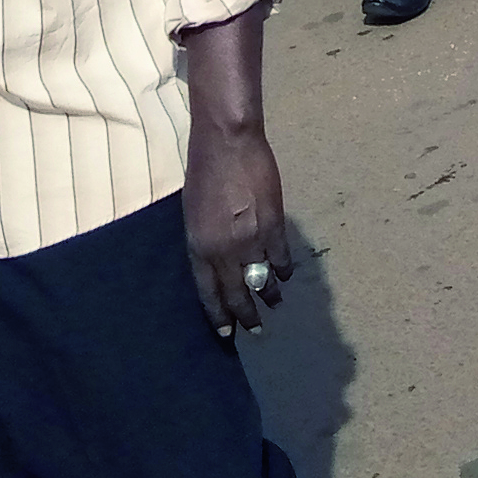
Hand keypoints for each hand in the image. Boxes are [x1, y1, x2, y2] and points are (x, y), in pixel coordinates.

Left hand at [183, 115, 291, 338]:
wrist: (227, 143)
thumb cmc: (203, 172)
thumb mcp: (193, 213)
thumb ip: (205, 242)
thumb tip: (219, 262)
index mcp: (199, 248)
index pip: (209, 294)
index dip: (219, 316)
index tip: (227, 334)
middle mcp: (224, 252)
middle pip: (237, 295)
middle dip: (246, 317)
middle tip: (255, 330)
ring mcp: (251, 241)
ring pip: (263, 281)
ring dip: (269, 297)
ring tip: (274, 305)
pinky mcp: (274, 227)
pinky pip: (281, 259)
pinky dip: (284, 270)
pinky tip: (284, 275)